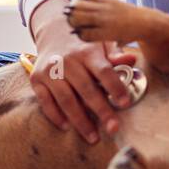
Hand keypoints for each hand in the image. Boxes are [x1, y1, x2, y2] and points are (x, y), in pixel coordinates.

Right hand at [30, 25, 137, 142]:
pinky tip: (67, 127)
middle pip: (86, 89)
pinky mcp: (36, 79)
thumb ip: (116, 55)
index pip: (104, 71)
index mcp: (87, 51)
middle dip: (101, 111)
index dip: (115, 87)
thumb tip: (132, 60)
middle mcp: (67, 60)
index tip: (125, 103)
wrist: (53, 30)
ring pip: (66, 99)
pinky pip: (45, 101)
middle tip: (114, 129)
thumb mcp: (102, 44)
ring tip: (93, 137)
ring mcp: (50, 70)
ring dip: (80, 120)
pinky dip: (55, 116)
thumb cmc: (85, 44)